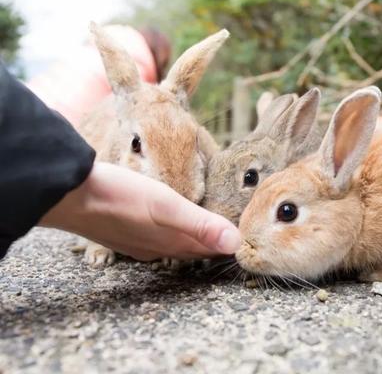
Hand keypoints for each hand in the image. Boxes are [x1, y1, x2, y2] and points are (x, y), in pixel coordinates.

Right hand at [40, 162, 239, 260]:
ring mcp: (139, 244)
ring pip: (176, 245)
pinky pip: (157, 240)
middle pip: (196, 250)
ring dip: (194, 239)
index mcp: (173, 243)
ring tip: (210, 230)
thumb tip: (236, 243)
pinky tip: (168, 226)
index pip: (213, 250)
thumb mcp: (166, 206)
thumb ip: (200, 224)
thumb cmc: (119, 196)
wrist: (68, 196)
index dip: (231, 244)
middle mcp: (158, 249)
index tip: (250, 239)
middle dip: (216, 244)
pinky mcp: (124, 234)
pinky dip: (172, 234)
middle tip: (235, 233)